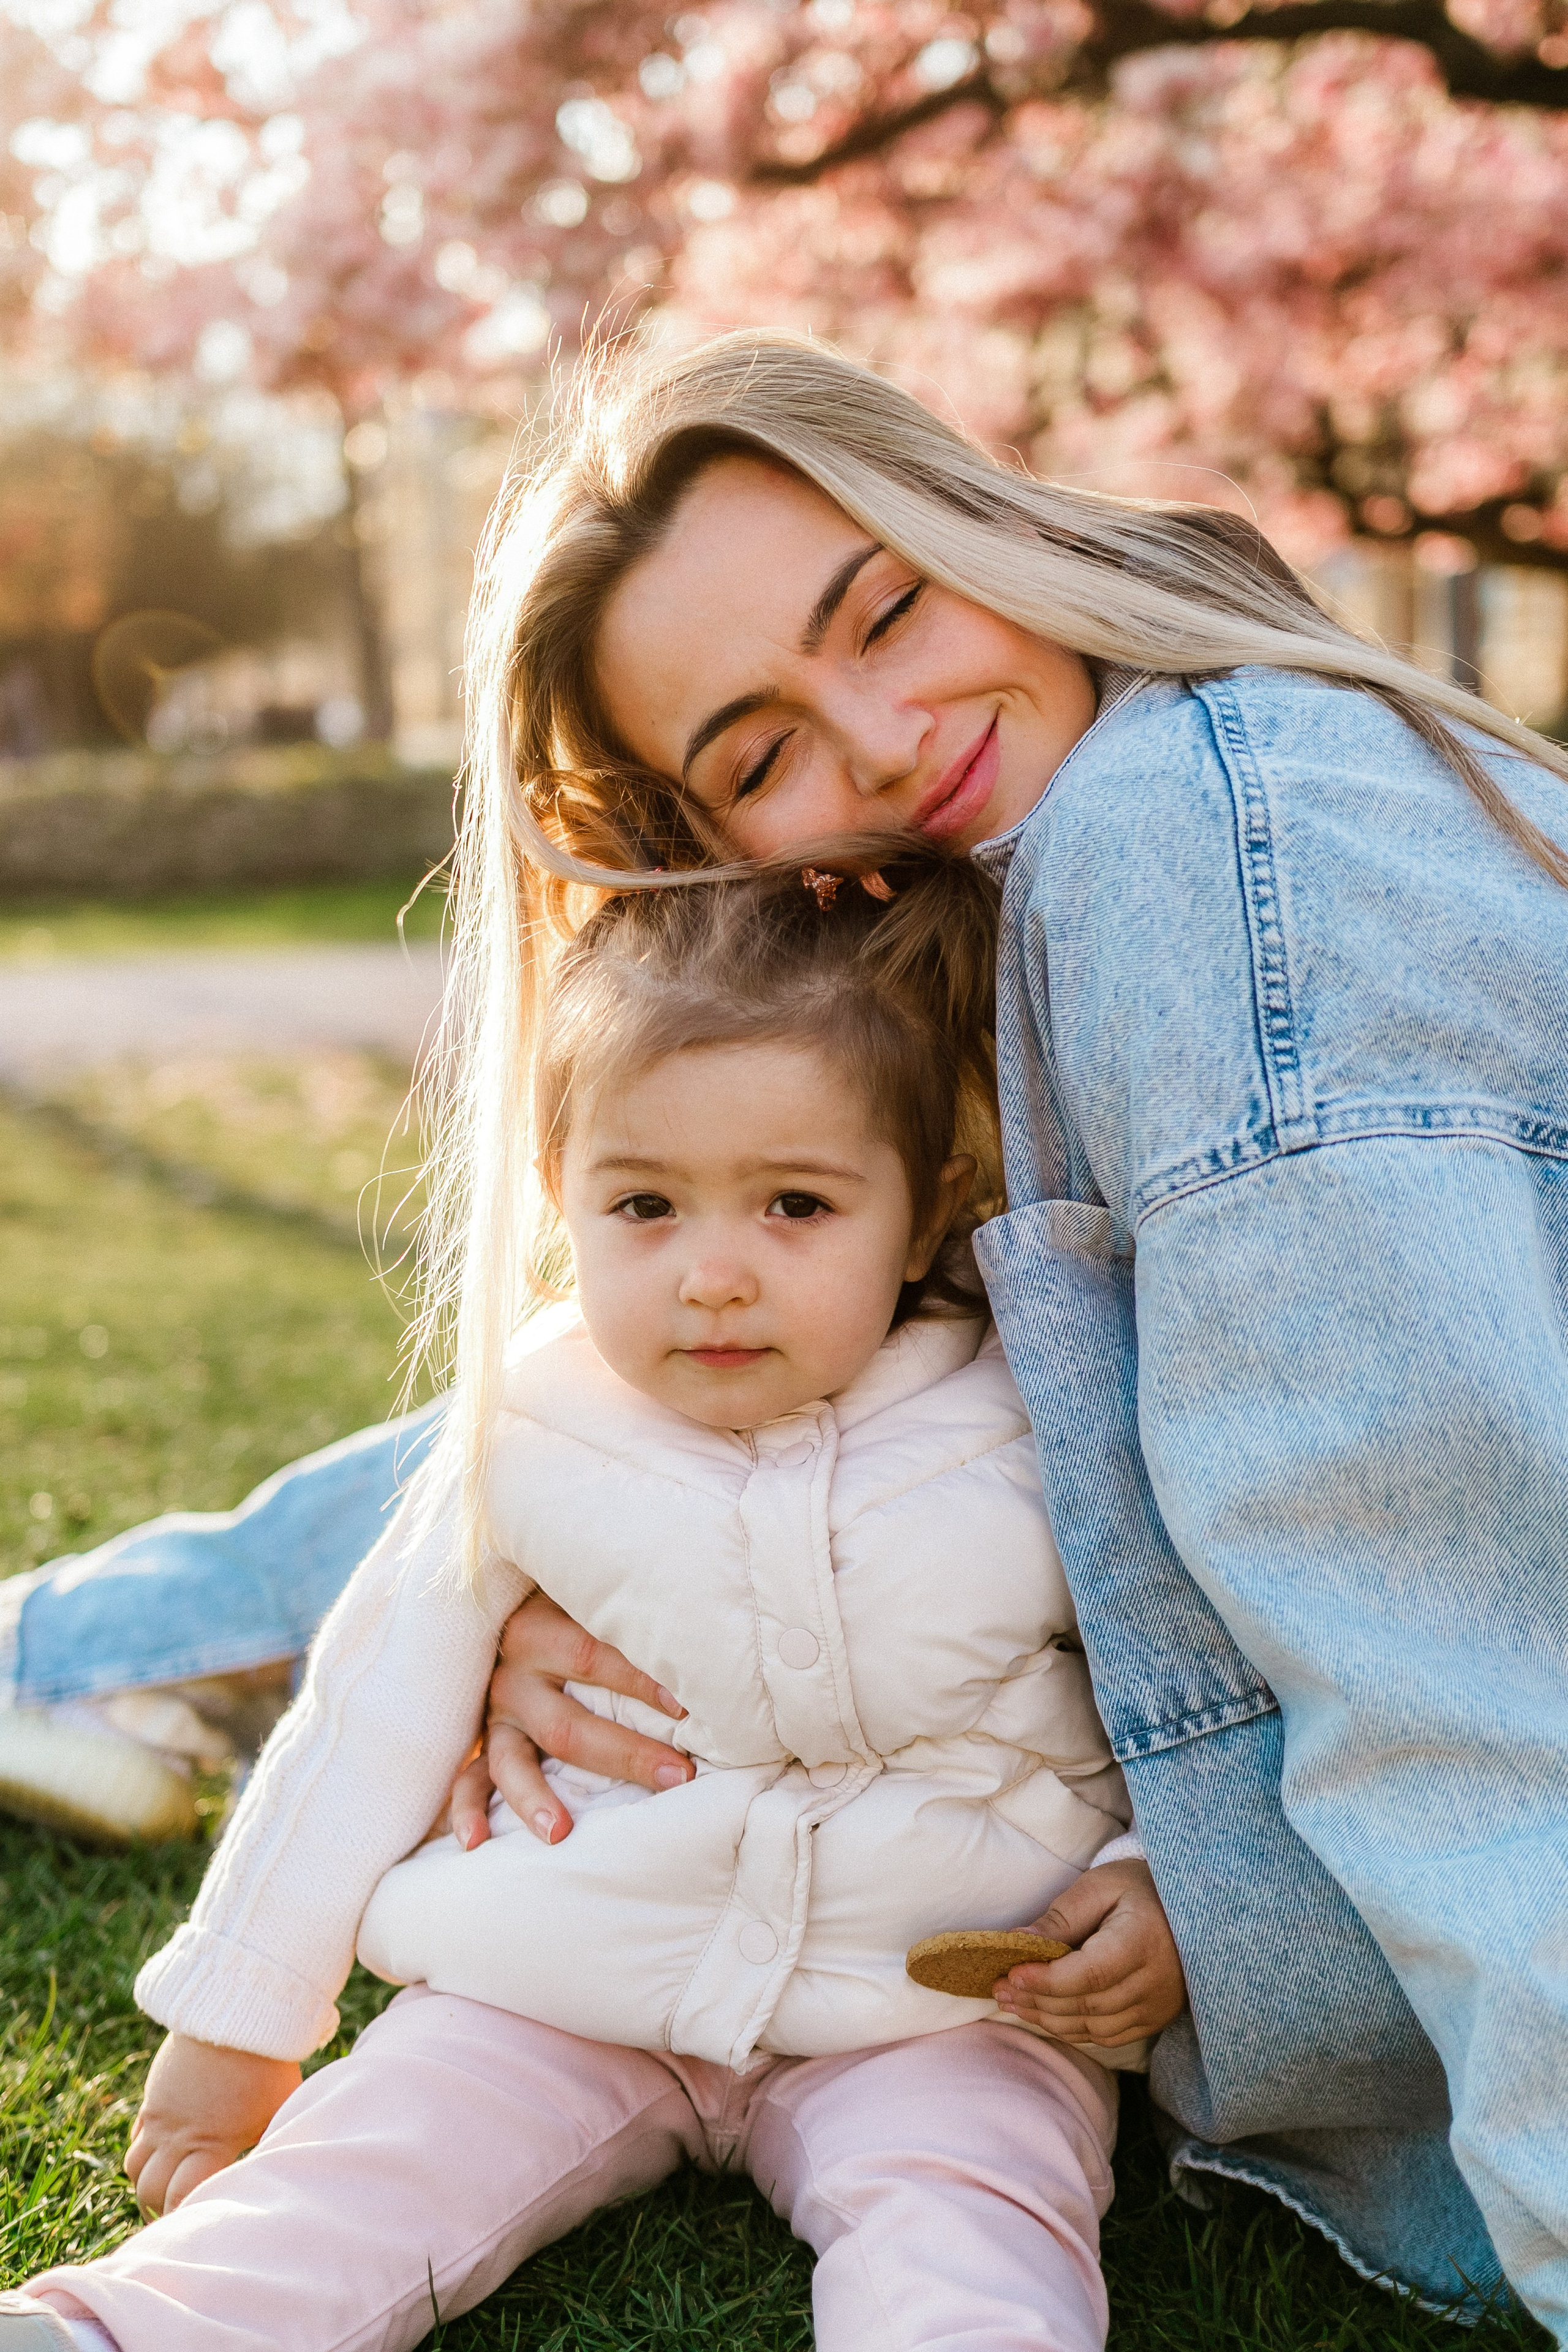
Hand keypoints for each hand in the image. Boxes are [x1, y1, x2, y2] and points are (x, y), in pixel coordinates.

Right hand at [125, 2031, 300, 2215]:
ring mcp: (161, 2115)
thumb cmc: (267, 2063)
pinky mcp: (155, 2096)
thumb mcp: (279, 2108)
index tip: (193, 2230)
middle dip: (159, 2210)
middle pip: (149, 2190)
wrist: (236, 2011)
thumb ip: (271, 2144)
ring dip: (146, 2184)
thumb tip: (276, 2174)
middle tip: (176, 2220)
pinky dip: (143, 2154)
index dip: (182, 2219)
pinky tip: (164, 2157)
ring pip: (134, 2167)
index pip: (182, 2199)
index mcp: (211, 2143)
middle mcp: (178, 2135)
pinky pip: (137, 2137)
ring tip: (166, 2194)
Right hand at [450, 1592, 693, 1850]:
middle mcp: (513, 1673)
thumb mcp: (587, 1595)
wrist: (506, 1600)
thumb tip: (704, 1639)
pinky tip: (475, 1842)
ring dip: (535, 1798)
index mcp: (540, 1629)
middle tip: (677, 1776)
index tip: (688, 1708)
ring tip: (560, 1832)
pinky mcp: (480, 1740)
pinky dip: (467, 1811)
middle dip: (624, 1753)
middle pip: (567, 1723)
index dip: (641, 1680)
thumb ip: (628, 1611)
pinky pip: (466, 1780)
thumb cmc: (571, 1600)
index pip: (593, 1656)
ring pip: (510, 1761)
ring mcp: (494, 1712)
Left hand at [992, 1859, 1187, 2047]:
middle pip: (1088, 2004)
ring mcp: (1157, 2006)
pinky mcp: (1154, 2019)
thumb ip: (1061, 1917)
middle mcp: (1156, 1981)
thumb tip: (1017, 1941)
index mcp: (1143, 1940)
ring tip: (1012, 2002)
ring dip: (1048, 2018)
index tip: (1012, 1974)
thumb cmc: (1135, 1888)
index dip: (1048, 1980)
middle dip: (1037, 2000)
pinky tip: (1044, 2014)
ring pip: (1094, 2027)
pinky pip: (1107, 2036)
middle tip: (999, 1988)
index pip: (1091, 1973)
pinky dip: (1072, 2029)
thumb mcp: (1099, 1887)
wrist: (1185, 1907)